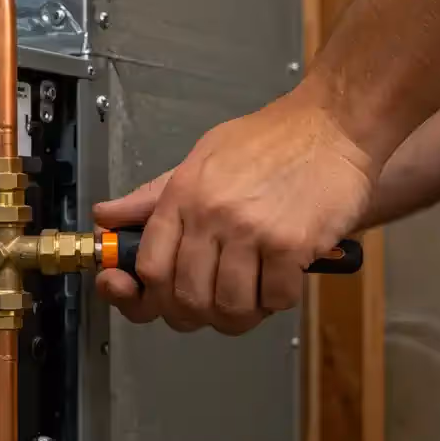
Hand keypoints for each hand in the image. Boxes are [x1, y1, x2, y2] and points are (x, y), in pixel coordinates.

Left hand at [93, 91, 374, 334]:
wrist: (333, 125)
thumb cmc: (270, 141)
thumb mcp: (202, 158)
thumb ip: (154, 197)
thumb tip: (106, 218)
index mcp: (182, 195)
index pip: (148, 268)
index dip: (148, 299)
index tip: (160, 304)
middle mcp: (211, 214)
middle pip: (185, 297)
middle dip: (197, 315)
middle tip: (214, 306)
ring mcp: (252, 231)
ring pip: (229, 307)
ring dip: (240, 314)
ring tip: (251, 296)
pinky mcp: (292, 244)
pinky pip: (275, 299)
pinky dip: (278, 300)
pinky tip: (283, 278)